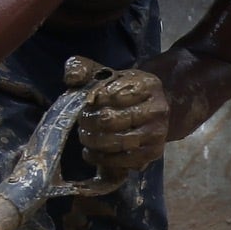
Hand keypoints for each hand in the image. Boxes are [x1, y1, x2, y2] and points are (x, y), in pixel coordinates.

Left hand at [65, 57, 168, 177]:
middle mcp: (158, 108)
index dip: (93, 101)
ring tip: (84, 136)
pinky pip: (122, 161)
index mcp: (148, 84)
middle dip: (88, 122)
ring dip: (93, 141)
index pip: (111, 95)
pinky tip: (91, 152)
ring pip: (116, 142)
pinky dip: (101, 158)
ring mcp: (158, 132)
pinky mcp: (153, 153)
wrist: (149, 108)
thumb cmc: (120, 90)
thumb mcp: (103, 73)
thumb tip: (71, 79)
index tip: (87, 103)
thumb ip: (81, 68)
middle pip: (110, 120)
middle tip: (81, 122)